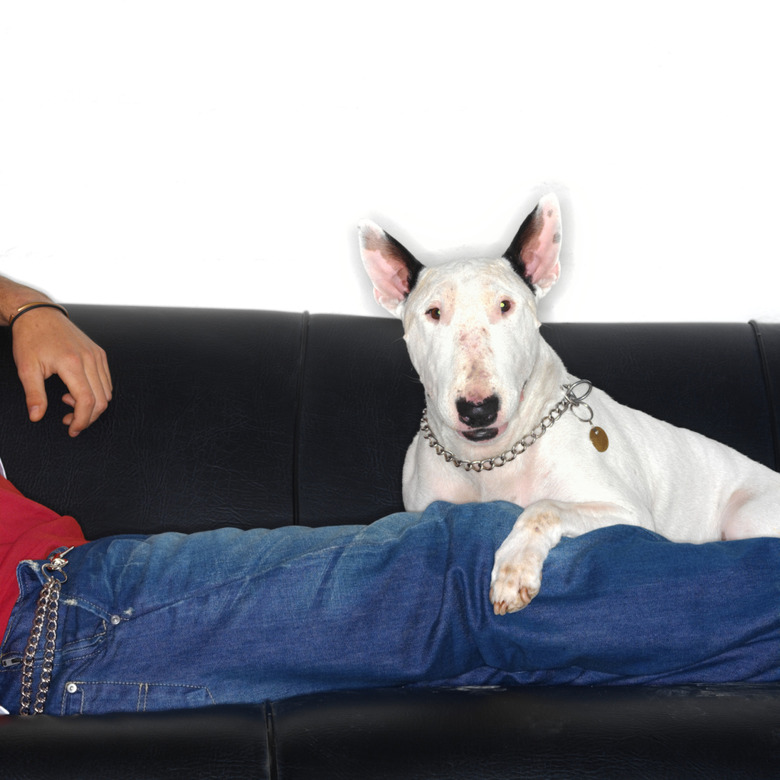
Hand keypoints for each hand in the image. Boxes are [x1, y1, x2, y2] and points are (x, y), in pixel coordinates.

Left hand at [11, 307, 112, 435]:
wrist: (39, 314)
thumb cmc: (31, 339)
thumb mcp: (26, 369)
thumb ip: (34, 395)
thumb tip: (37, 417)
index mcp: (72, 364)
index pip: (87, 401)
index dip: (81, 420)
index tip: (71, 429)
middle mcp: (90, 359)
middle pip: (101, 400)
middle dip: (88, 417)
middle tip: (69, 422)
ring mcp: (97, 356)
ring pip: (106, 392)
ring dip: (92, 405)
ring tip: (68, 401)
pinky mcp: (99, 354)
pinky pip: (106, 381)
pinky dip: (96, 393)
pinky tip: (76, 390)